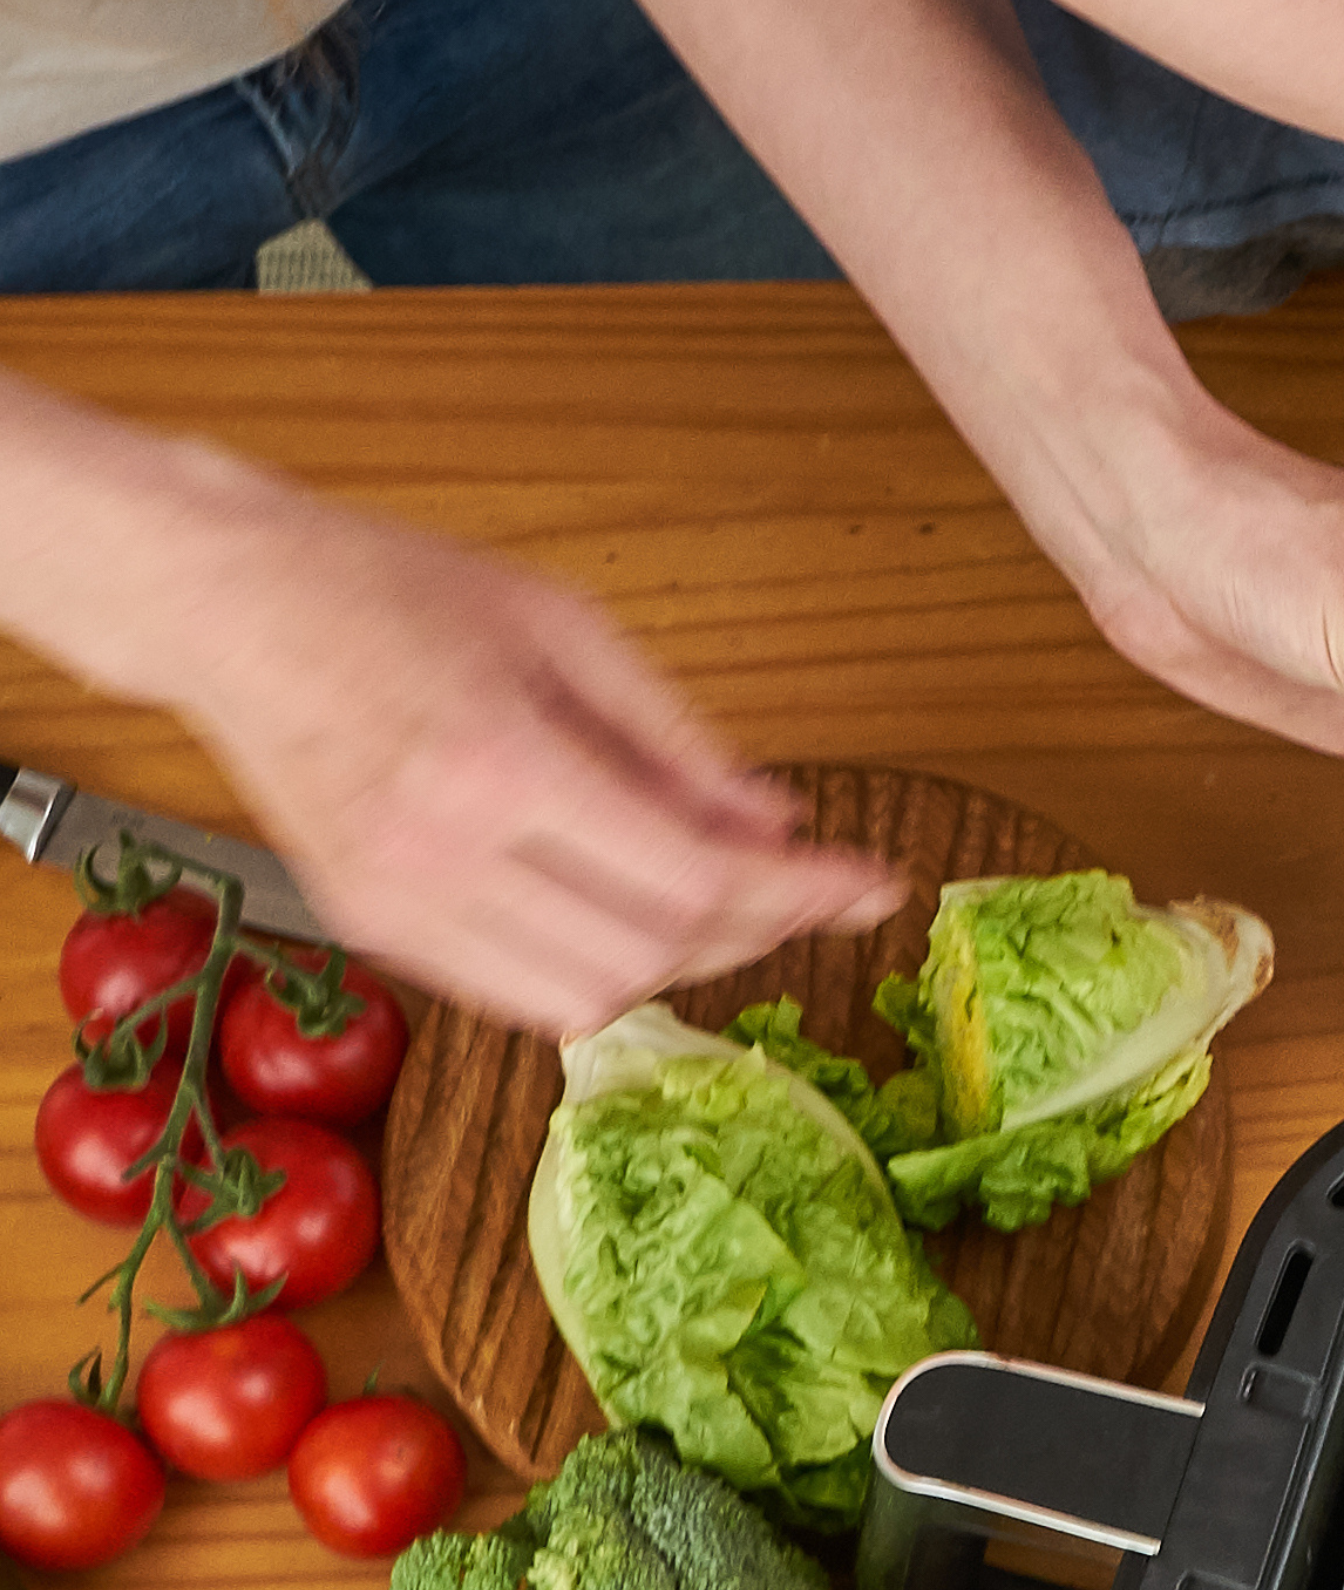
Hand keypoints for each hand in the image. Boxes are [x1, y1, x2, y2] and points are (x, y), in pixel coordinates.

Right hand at [119, 460, 902, 1029]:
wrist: (226, 604)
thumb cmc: (389, 590)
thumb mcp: (564, 628)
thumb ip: (681, 743)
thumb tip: (781, 826)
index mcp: (497, 766)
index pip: (692, 880)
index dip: (801, 894)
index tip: (872, 882)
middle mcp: (441, 858)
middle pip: (652, 957)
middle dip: (755, 932)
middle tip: (807, 885)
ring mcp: (396, 909)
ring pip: (590, 1000)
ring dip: (681, 962)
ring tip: (723, 898)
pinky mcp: (372, 934)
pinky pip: (522, 994)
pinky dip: (601, 968)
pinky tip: (634, 909)